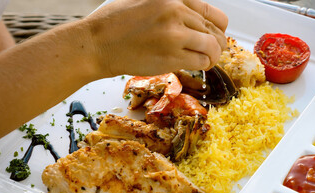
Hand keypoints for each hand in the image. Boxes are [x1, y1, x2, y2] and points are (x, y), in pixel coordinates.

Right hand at [84, 0, 227, 76]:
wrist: (96, 44)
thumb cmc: (114, 24)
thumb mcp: (145, 1)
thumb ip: (171, 6)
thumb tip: (192, 18)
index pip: (210, 12)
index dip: (218, 27)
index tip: (215, 34)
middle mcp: (176, 12)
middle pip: (214, 30)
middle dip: (217, 43)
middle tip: (213, 50)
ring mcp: (174, 35)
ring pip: (212, 46)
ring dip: (213, 55)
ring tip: (206, 60)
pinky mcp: (170, 56)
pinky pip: (201, 61)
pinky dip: (204, 65)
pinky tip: (199, 65)